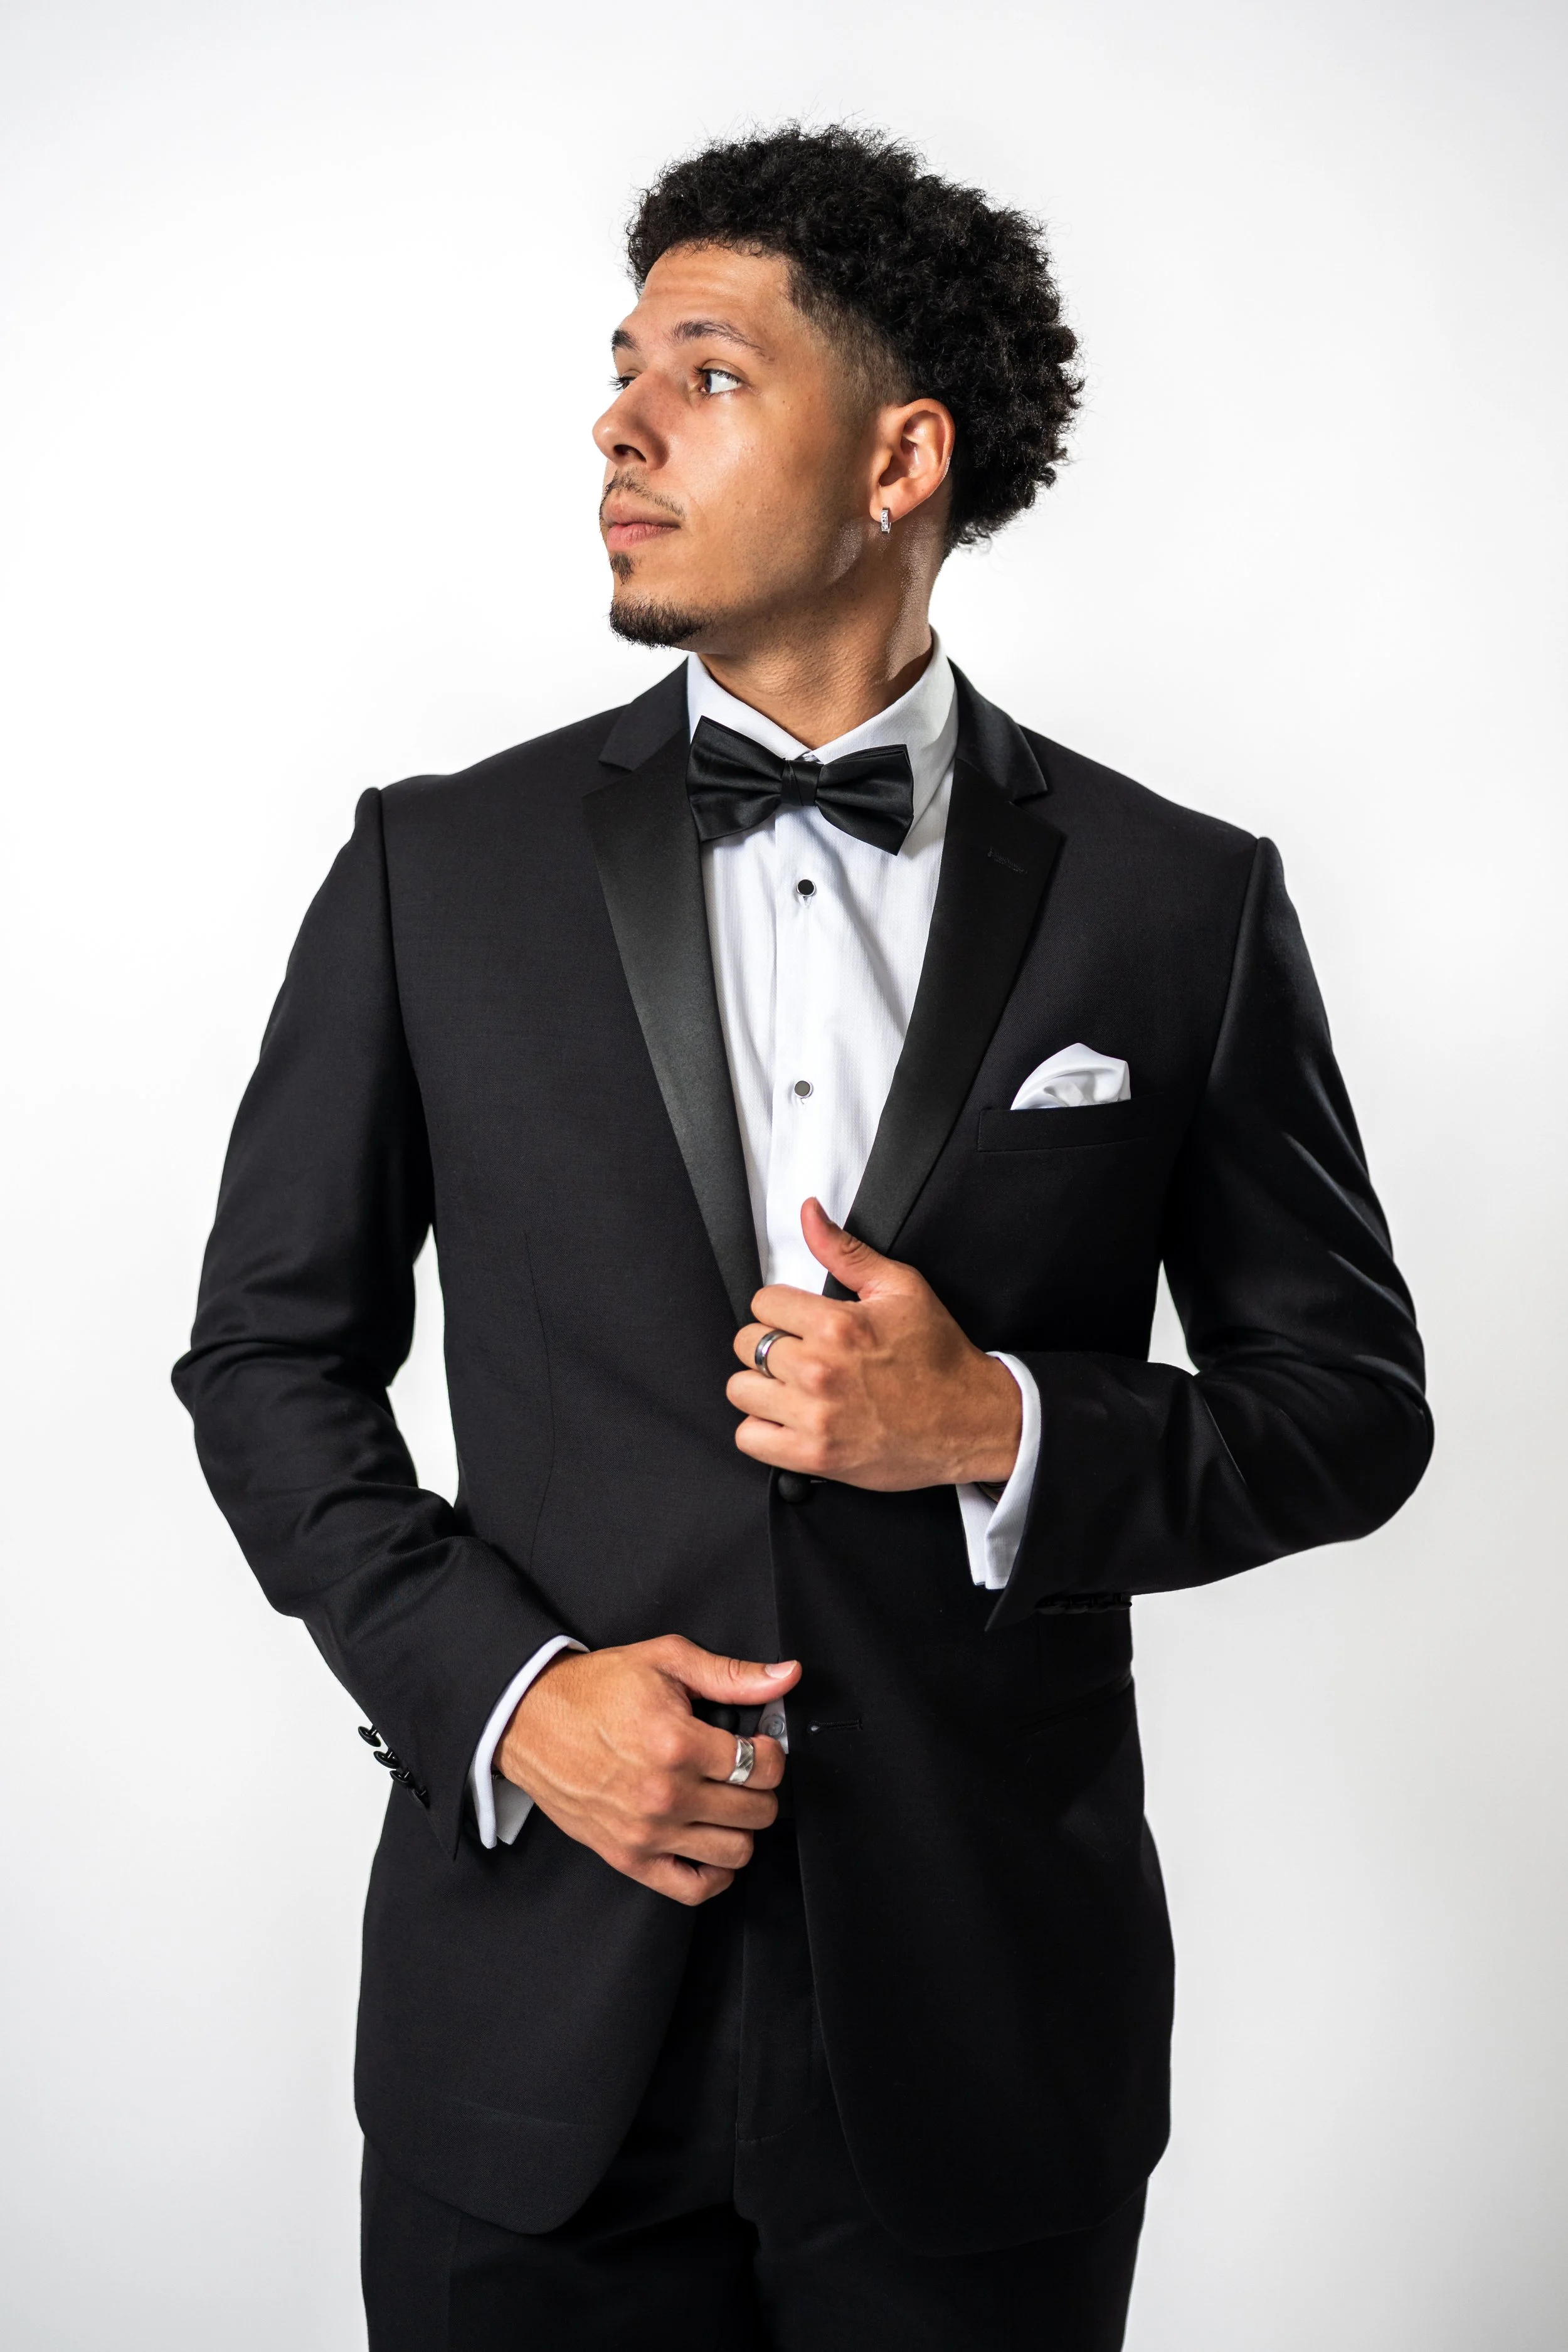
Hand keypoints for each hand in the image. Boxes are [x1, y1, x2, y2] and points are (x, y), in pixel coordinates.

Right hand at [497, 1637, 799, 1904]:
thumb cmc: (595, 1689)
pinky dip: (715, 1874)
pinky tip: (712, 1844)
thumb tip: (786, 1677)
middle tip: (745, 1772)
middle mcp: (665, 1794)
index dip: (772, 1754)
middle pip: (755, 1812)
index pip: (762, 1767)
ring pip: (735, 1852)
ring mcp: (647, 1833)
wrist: (530, 1719)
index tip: (760, 1746)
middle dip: (762, 1789)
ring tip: (727, 1803)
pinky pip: (693, 1889)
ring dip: (742, 1828)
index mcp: (678, 1743)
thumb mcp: (666, 1661)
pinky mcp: (628, 1858)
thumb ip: (731, 1674)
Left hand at [727, 1198, 1021, 1490]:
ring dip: (760, 1386)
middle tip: (798, 1353)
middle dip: (769, 1344)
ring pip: (740, 1390)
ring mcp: (814, 1416)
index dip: (781, 1308)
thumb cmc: (938, 1356)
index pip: (763, 1302)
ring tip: (789, 1386)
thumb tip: (809, 1214)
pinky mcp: (814, 1456)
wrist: (970, 1420)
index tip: (799, 1321)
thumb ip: (845, 1251)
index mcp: (837, 1324)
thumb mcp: (900, 1288)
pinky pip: (749, 1438)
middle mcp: (819, 1369)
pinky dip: (762, 1430)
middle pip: (746, 1343)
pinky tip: (787, 1418)